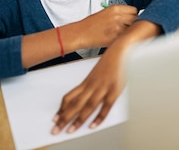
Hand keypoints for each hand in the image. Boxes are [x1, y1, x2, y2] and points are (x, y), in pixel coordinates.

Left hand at [52, 20, 159, 134]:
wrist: (123, 48)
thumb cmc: (113, 57)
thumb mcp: (99, 70)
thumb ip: (93, 81)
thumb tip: (87, 90)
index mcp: (87, 80)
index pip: (70, 97)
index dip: (62, 108)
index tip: (55, 118)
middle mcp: (92, 85)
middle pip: (75, 105)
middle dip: (64, 118)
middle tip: (55, 129)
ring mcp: (102, 88)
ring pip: (87, 107)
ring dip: (77, 120)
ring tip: (70, 130)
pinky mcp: (114, 90)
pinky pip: (105, 107)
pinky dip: (99, 117)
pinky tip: (92, 125)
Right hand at [75, 5, 139, 48]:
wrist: (80, 33)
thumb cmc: (91, 24)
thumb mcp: (106, 12)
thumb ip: (119, 13)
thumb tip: (131, 16)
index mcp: (115, 8)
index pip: (134, 10)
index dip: (134, 15)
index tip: (133, 19)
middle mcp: (117, 17)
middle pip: (136, 19)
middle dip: (134, 23)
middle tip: (130, 27)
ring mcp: (117, 28)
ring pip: (132, 29)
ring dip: (130, 32)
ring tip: (124, 34)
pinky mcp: (115, 38)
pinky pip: (126, 38)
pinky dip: (125, 39)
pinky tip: (120, 39)